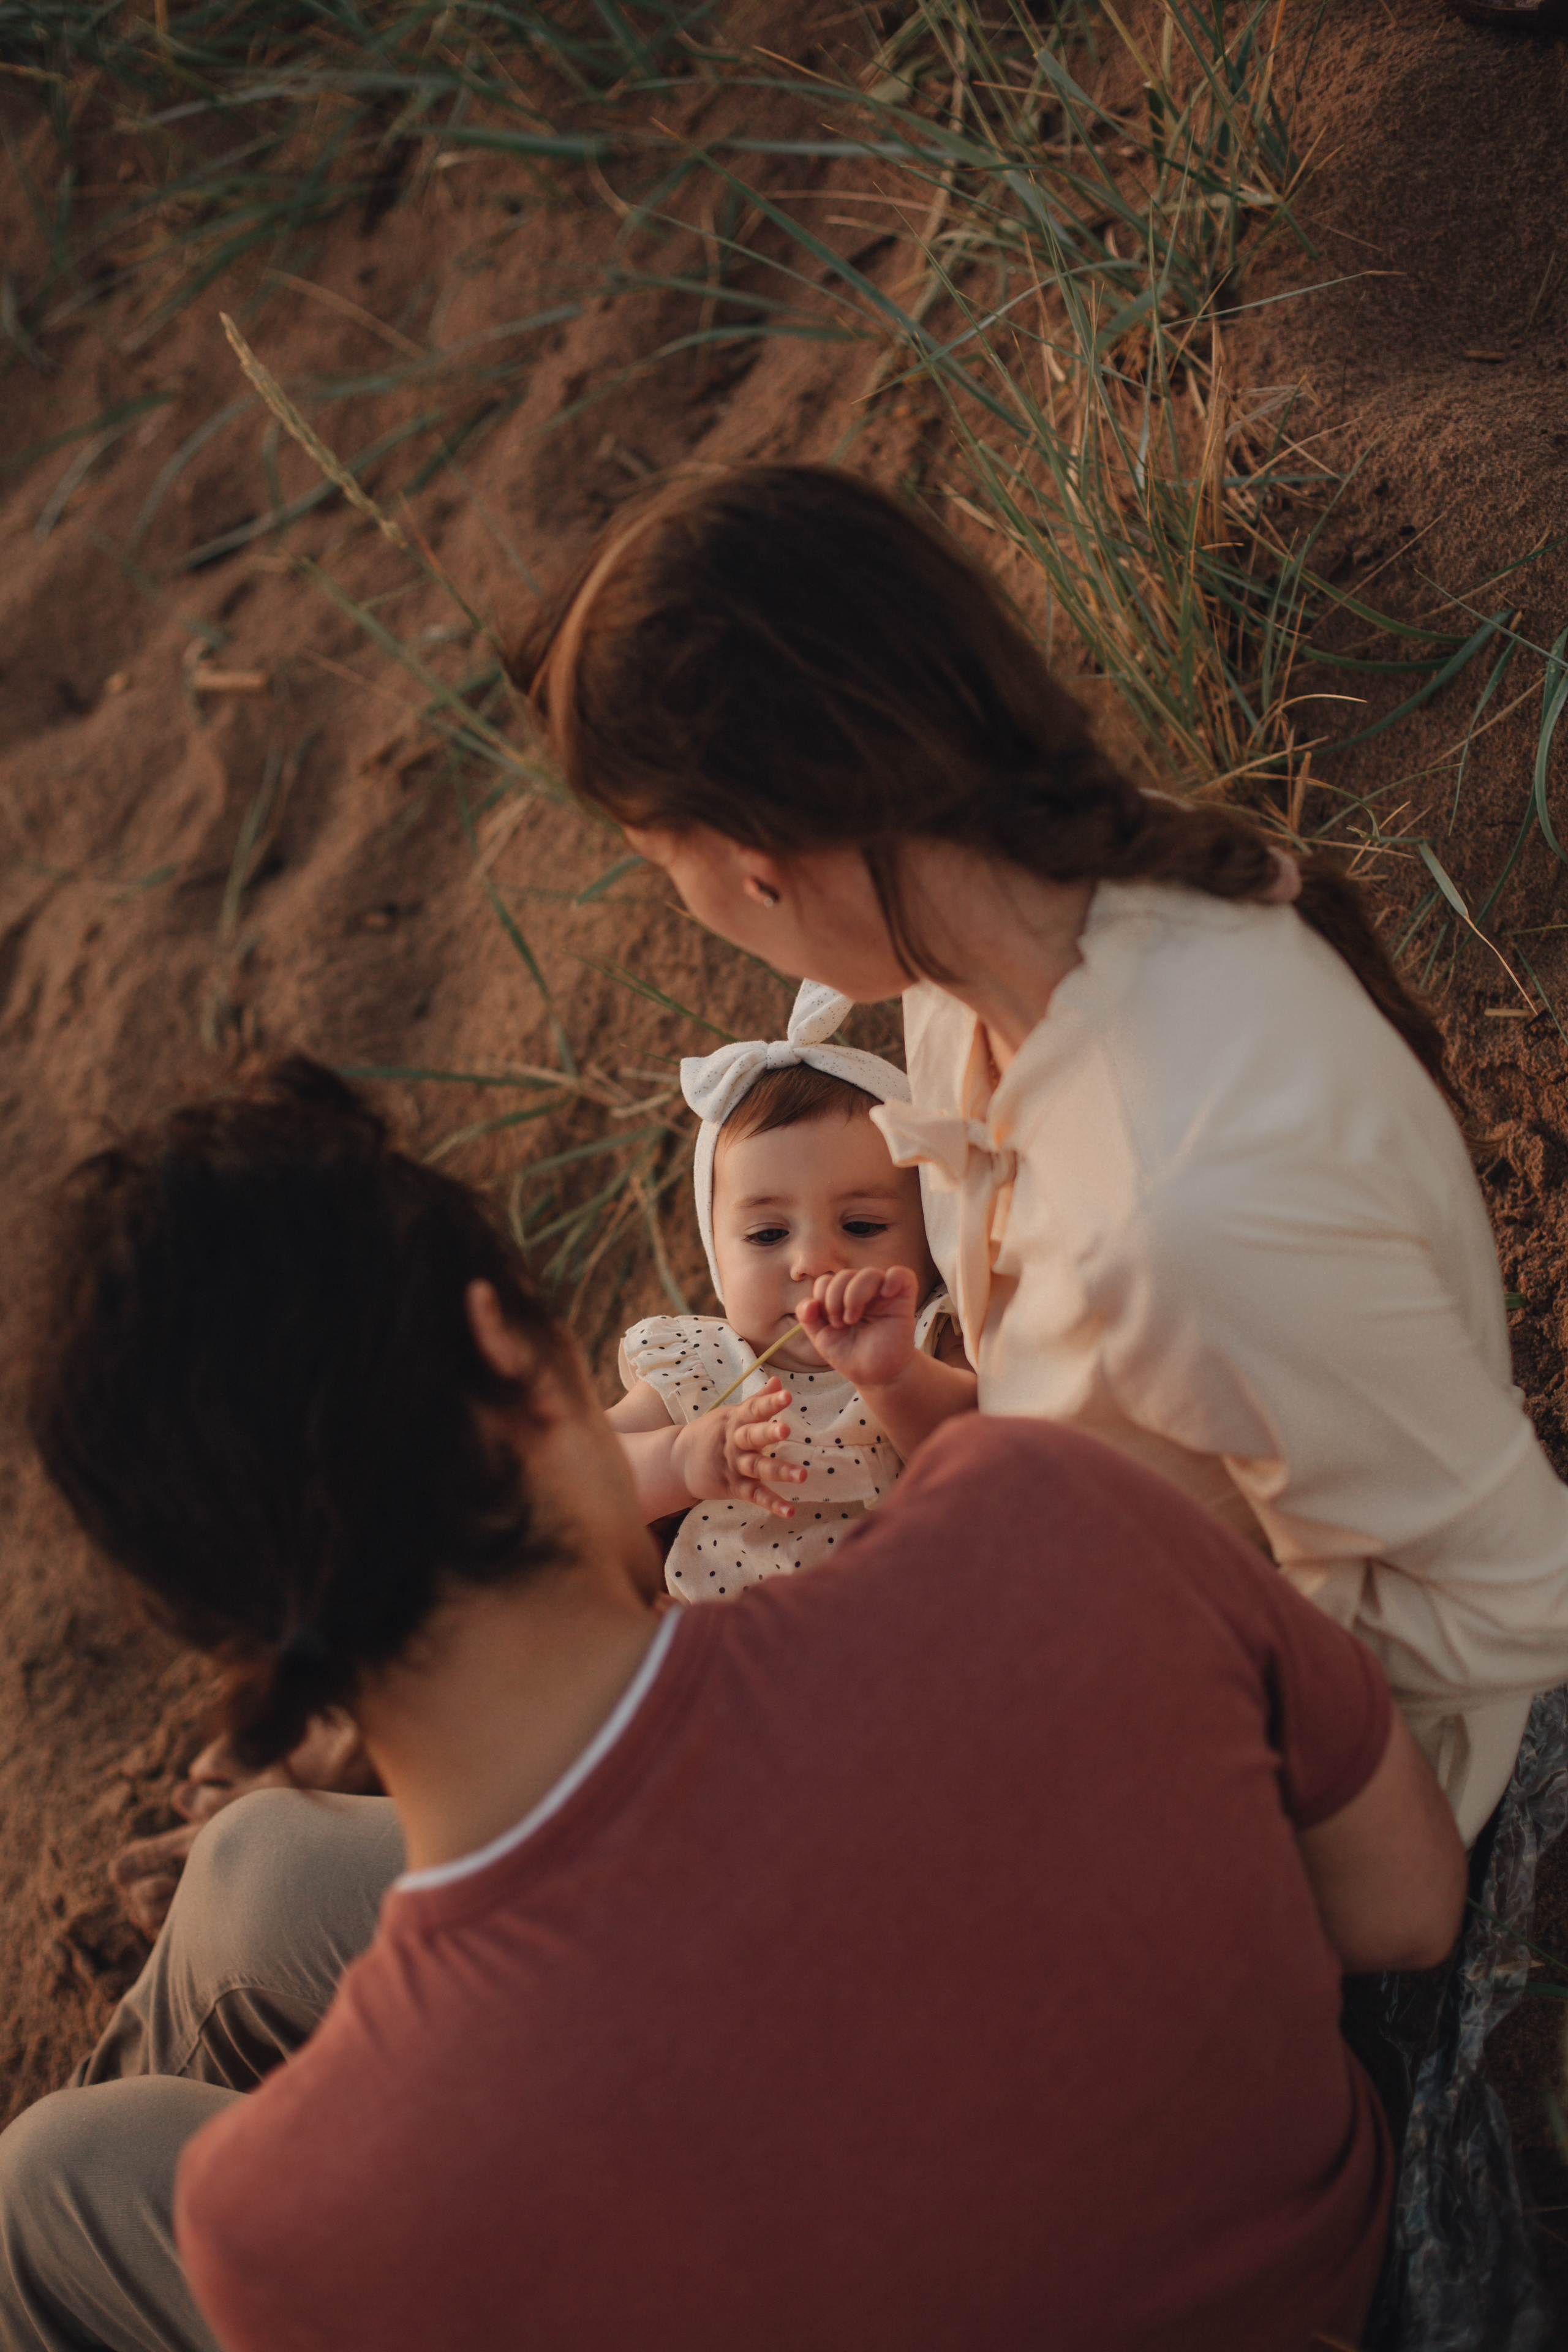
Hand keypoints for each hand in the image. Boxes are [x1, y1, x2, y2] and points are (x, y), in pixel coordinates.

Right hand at [671, 1377, 806, 1519]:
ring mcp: (733, 1465)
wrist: (677, 1462)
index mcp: (734, 1420)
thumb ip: (756, 1400)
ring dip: (780, 1471)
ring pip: (757, 1467)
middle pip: (752, 1436)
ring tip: (803, 1475)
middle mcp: (734, 1442)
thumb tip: (778, 1381)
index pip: (754, 1409)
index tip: (786, 1395)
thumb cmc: (711, 1433)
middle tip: (786, 1429)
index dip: (770, 1402)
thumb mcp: (730, 1414)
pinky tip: (789, 1511)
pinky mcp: (732, 1487)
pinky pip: (754, 1495)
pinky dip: (771, 1503)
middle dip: (769, 1432)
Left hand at [796, 1266, 919, 1392]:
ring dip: (854, 1294)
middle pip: (844, 1275)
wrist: (876, 1376)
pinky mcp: (903, 1300)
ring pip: (869, 1273)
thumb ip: (809, 1319)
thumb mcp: (822, 1338)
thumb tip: (809, 1303)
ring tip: (853, 1319)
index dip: (821, 1298)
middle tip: (840, 1324)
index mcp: (841, 1297)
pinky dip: (893, 1279)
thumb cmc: (851, 1355)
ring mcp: (883, 1295)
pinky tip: (885, 1294)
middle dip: (834, 1299)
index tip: (830, 1323)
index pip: (826, 1281)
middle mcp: (862, 1292)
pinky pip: (902, 1275)